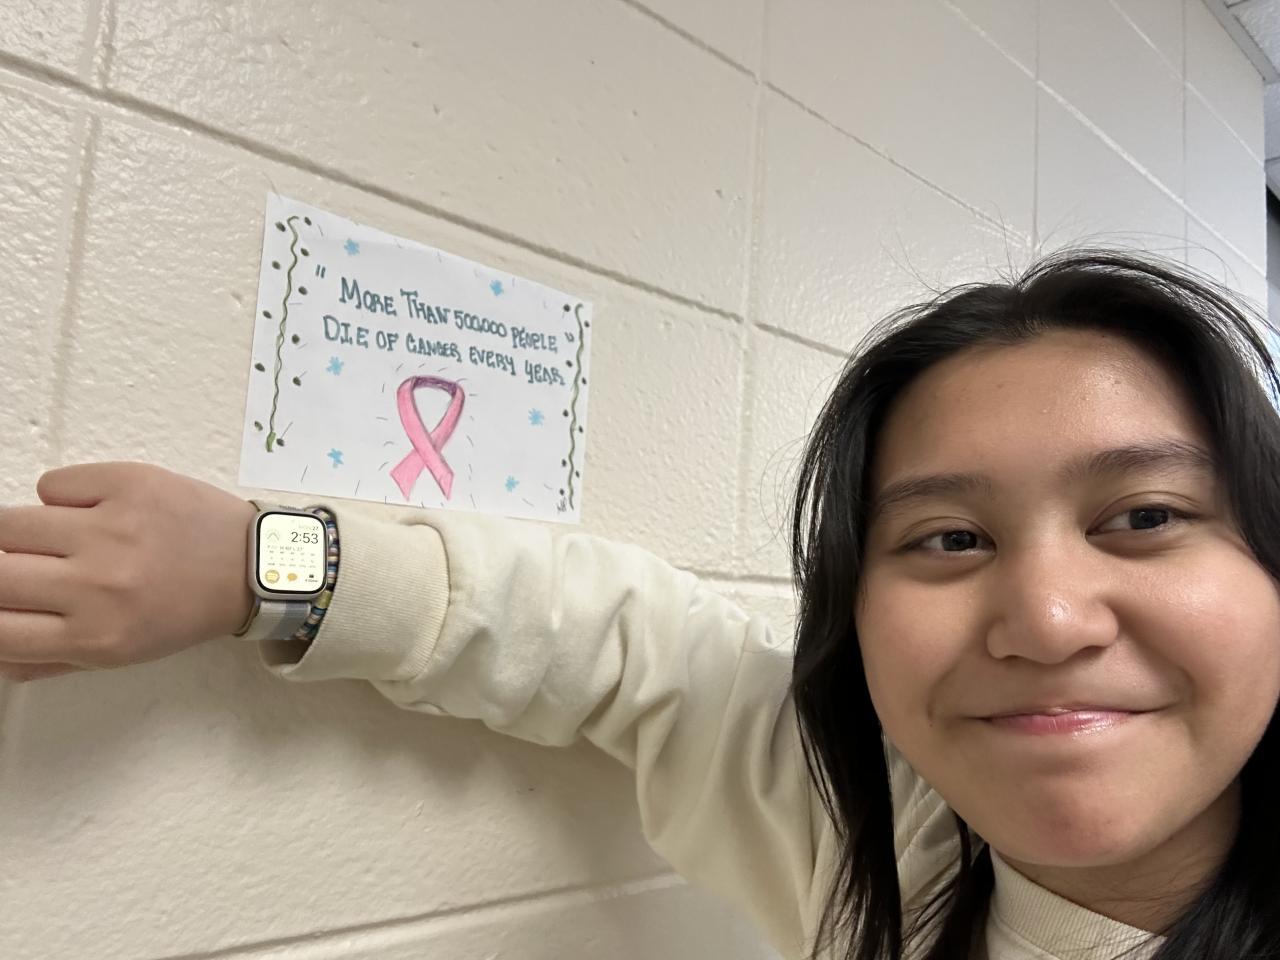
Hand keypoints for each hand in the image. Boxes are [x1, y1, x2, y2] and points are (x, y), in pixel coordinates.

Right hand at [0, 462, 256, 682]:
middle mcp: (98, 585)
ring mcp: (112, 530)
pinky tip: (85, 509)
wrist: (250, 565)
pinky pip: (52, 483)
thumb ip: (53, 660)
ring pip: (9, 524)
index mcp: (96, 638)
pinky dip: (58, 496)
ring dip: (17, 532)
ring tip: (47, 537)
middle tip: (20, 566)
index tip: (5, 598)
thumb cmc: (184, 611)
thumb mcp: (123, 654)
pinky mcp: (129, 484)